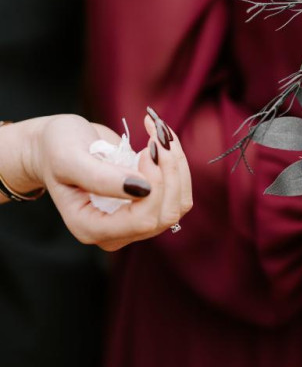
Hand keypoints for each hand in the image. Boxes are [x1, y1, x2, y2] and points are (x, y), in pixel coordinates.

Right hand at [23, 113, 191, 250]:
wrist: (58, 145)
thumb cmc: (56, 150)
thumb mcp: (69, 158)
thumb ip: (101, 178)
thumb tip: (144, 189)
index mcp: (90, 228)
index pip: (142, 221)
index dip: (154, 186)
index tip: (147, 150)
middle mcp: (116, 232)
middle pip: (166, 214)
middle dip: (170, 172)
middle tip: (157, 136)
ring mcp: (136, 221)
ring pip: (179, 203)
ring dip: (177, 165)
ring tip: (159, 134)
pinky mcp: (150, 205)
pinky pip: (179, 192)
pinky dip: (178, 163)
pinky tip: (162, 141)